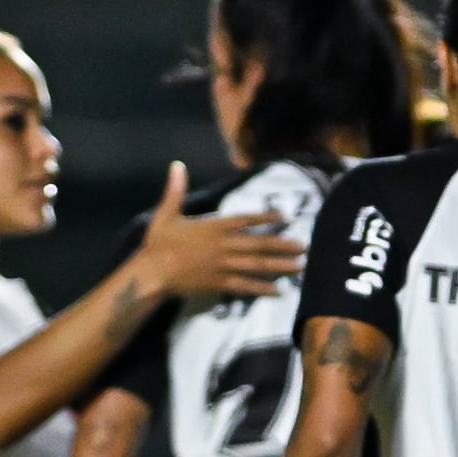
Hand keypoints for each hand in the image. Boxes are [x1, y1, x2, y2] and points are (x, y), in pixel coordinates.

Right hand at [133, 162, 302, 301]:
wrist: (154, 272)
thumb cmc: (159, 243)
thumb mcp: (167, 213)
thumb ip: (176, 190)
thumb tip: (177, 165)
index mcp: (214, 227)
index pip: (246, 220)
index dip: (266, 218)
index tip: (284, 217)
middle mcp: (224, 246)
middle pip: (259, 244)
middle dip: (283, 245)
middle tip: (303, 247)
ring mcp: (224, 266)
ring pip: (257, 265)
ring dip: (280, 265)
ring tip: (299, 266)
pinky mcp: (220, 283)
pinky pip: (246, 286)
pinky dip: (262, 288)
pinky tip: (279, 290)